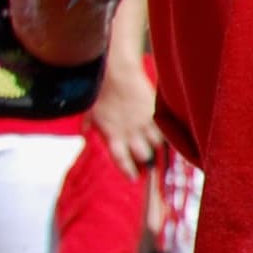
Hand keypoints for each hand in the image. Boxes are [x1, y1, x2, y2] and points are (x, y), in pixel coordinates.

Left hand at [88, 58, 159, 179]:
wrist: (116, 73)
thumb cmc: (99, 91)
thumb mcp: (90, 110)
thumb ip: (90, 123)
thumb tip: (85, 131)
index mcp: (112, 134)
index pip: (121, 160)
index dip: (128, 171)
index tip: (133, 179)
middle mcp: (130, 132)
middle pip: (144, 156)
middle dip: (145, 160)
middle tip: (146, 162)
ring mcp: (144, 123)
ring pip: (157, 144)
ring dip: (155, 146)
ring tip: (154, 146)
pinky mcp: (155, 112)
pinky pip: (164, 129)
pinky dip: (165, 134)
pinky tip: (166, 134)